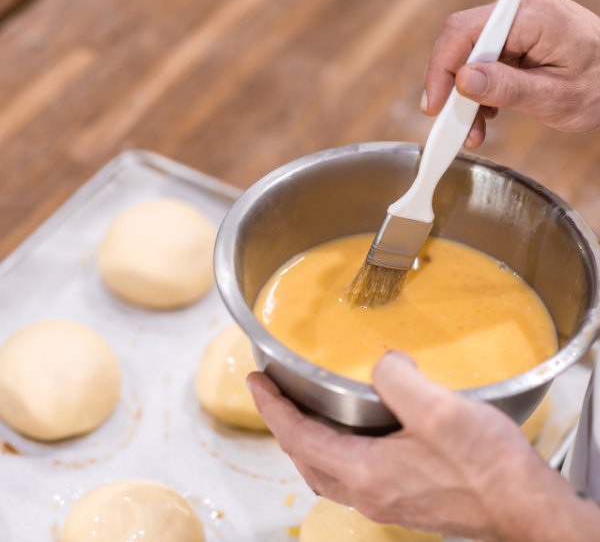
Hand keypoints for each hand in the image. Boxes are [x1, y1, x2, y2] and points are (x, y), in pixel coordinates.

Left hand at [248, 351, 599, 541]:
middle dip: (284, 426)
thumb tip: (382, 365)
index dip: (271, 408)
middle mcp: (370, 493)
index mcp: (365, 472)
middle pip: (306, 460)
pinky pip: (355, 474)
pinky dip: (339, 450)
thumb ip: (396, 379)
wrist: (527, 509)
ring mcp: (390, 501)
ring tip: (306, 410)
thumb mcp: (437, 410)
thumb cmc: (488, 468)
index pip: (298, 438)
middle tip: (272, 395)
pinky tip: (358, 432)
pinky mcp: (410, 500)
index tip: (254, 381)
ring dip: (309, 440)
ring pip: (329, 471)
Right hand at [422, 0, 599, 148]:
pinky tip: (487, 111)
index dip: (442, 70)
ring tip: (475, 128)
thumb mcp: (555, 96)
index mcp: (531, 13)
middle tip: (453, 125)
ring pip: (467, 52)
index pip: (464, 32)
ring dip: (465, 92)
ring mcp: (516, 18)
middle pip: (461, 41)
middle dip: (451, 85)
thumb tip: (463, 80)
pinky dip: (478, 86)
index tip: (435, 106)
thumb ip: (508, 87)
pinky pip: (482, 56)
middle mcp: (518, 7)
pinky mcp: (515, 32)